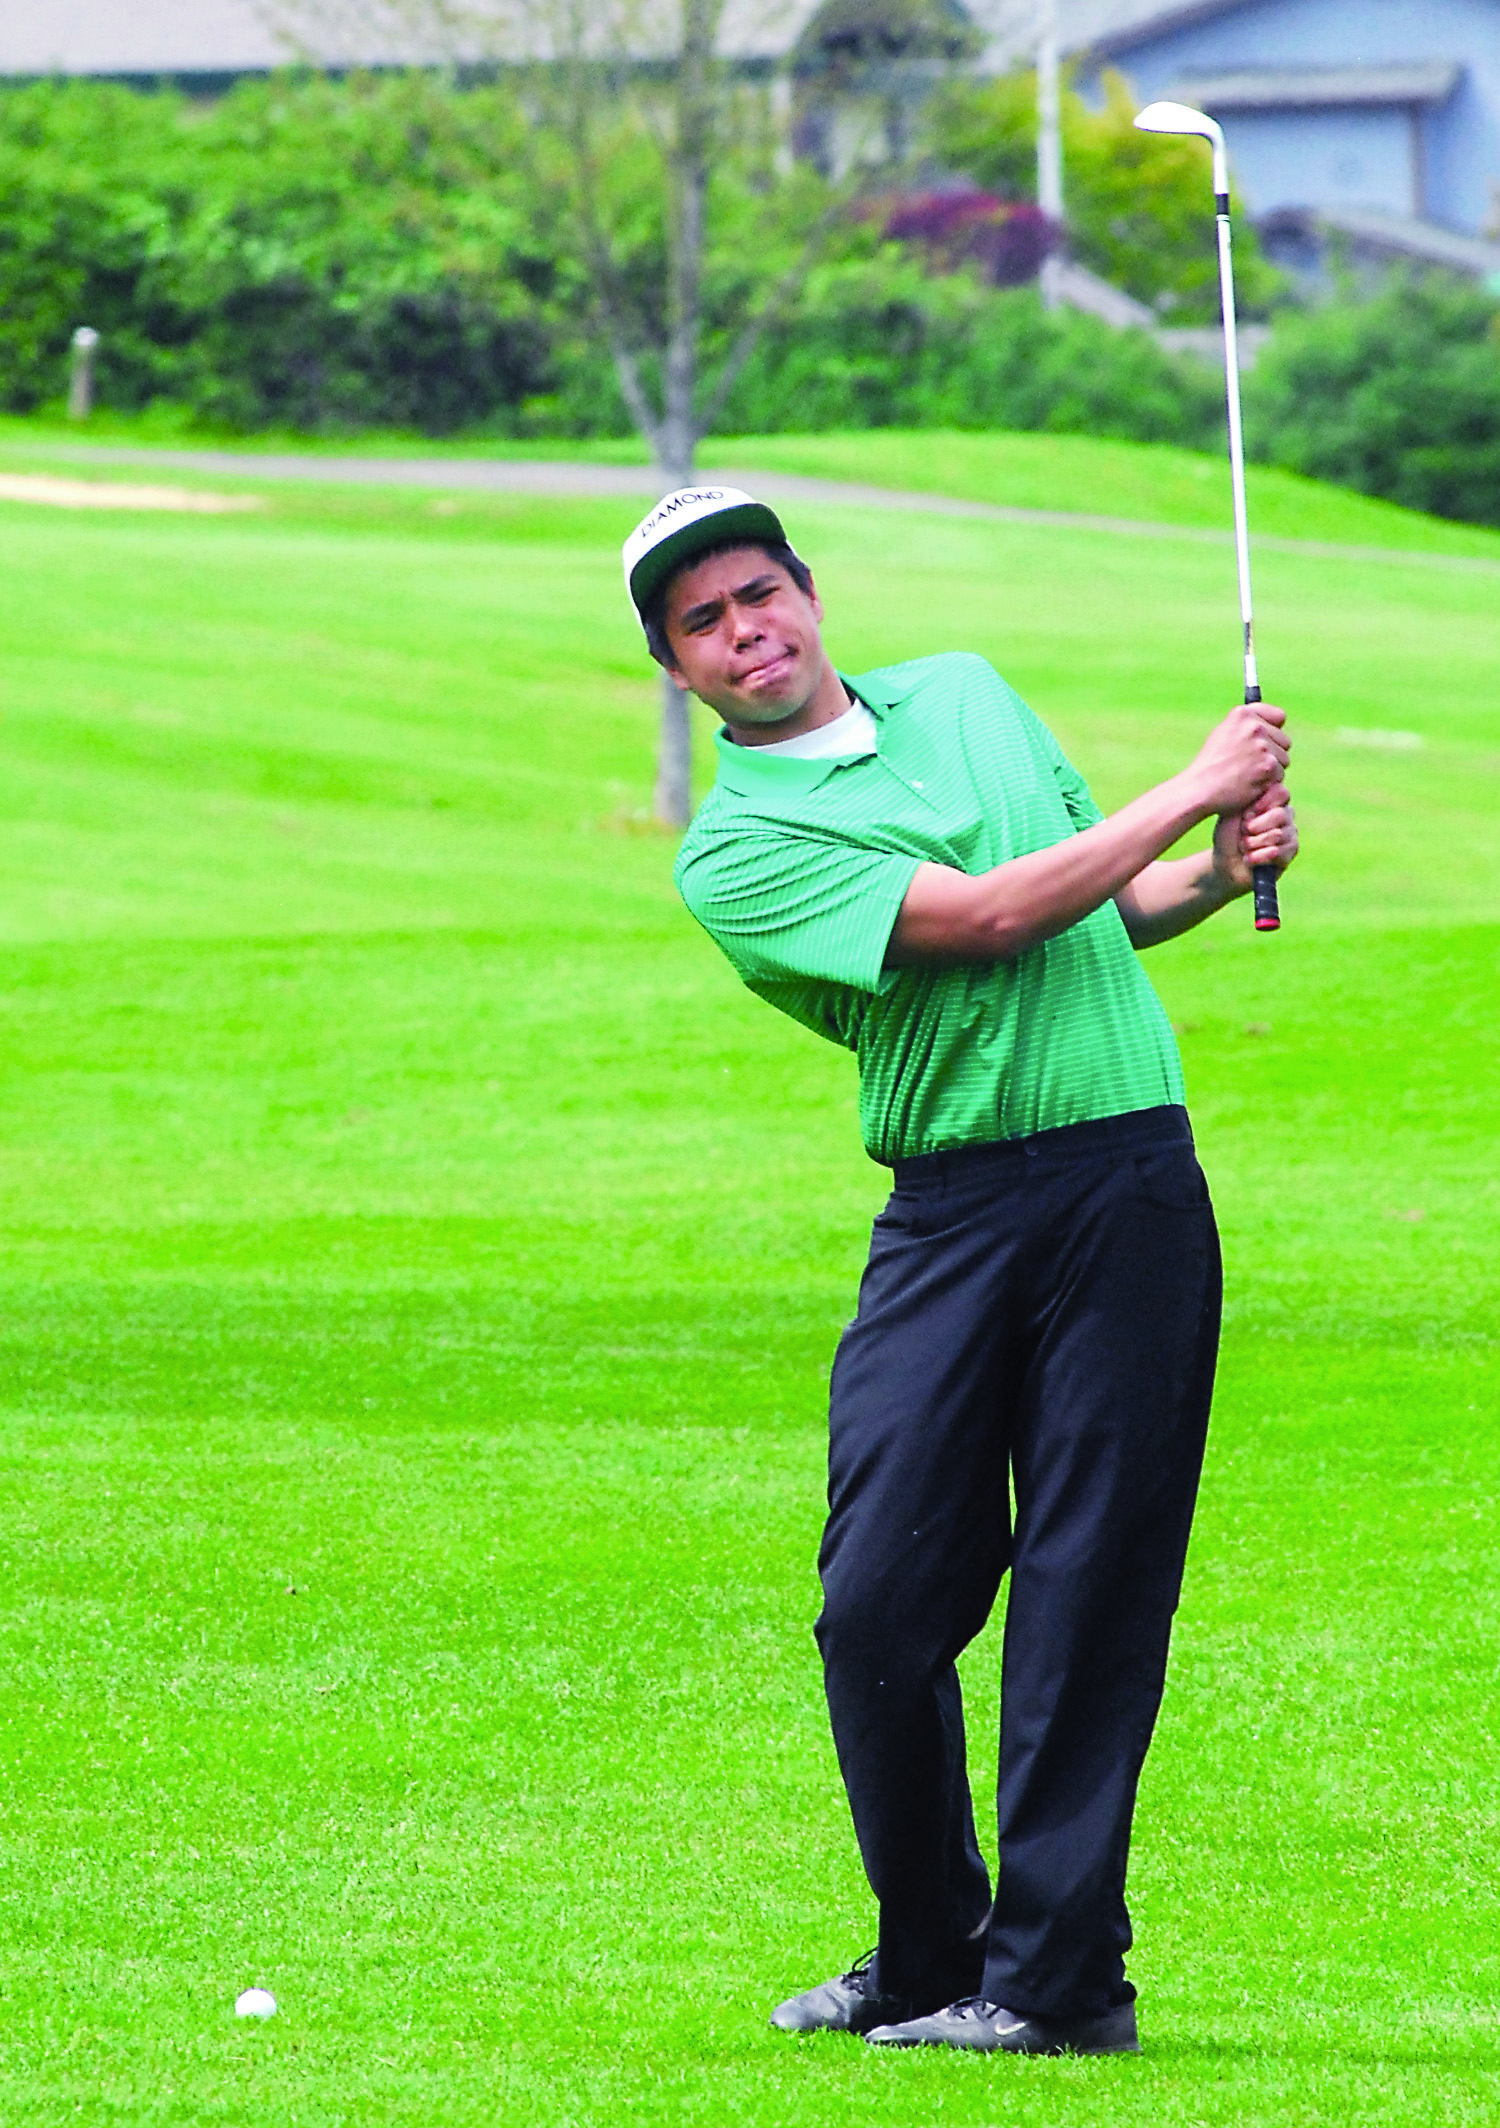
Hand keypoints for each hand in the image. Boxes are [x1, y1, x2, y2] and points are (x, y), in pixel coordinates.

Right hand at [1185, 702, 1290, 818]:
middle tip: (1251, 764)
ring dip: (1271, 770)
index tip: (1268, 740)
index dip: (1275, 730)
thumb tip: (1275, 724)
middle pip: (1284, 741)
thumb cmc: (1210, 765)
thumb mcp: (1223, 734)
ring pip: (1283, 760)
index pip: (1279, 716)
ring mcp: (1262, 746)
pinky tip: (1250, 785)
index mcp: (1242, 715)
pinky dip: (1268, 783)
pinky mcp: (1268, 766)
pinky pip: (1279, 775)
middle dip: (1273, 753)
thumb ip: (1247, 726)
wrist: (1200, 788)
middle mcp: (1254, 726)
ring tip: (1247, 775)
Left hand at [1211, 784, 1297, 895]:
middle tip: (1242, 832)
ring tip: (1243, 847)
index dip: (1262, 804)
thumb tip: (1265, 787)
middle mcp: (1286, 814)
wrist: (1225, 863)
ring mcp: (1290, 833)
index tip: (1245, 815)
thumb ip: (1249, 798)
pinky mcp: (1290, 853)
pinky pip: (1277, 852)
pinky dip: (1257, 857)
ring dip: (1252, 843)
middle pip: (1279, 814)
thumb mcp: (1232, 812)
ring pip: (1277, 835)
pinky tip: (1248, 859)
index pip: (1281, 793)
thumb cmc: (1228, 835)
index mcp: (1273, 800)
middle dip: (1254, 827)